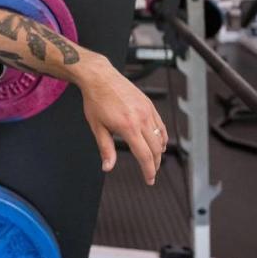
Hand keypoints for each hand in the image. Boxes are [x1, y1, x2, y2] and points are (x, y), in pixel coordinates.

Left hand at [75, 54, 166, 184]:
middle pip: (155, 149)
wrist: (99, 77)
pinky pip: (160, 126)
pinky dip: (161, 138)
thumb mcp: (97, 127)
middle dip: (154, 164)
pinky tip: (158, 144)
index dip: (148, 171)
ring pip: (160, 138)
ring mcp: (147, 111)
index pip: (144, 155)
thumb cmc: (95, 101)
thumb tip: (107, 167)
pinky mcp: (149, 105)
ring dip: (158, 152)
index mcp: (128, 127)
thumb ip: (105, 149)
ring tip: (153, 161)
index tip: (149, 180)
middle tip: (151, 174)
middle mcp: (141, 119)